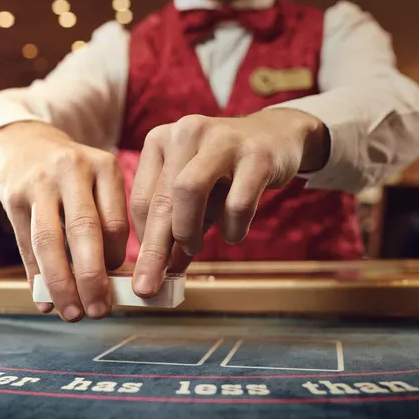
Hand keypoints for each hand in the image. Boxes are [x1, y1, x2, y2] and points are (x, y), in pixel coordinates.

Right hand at [0, 121, 128, 320]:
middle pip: (83, 230)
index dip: (116, 259)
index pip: (115, 222)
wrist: (27, 143)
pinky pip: (25, 245)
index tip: (116, 283)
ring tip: (72, 313)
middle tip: (99, 311)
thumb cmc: (75, 176)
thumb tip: (114, 280)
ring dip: (61, 284)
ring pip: (49, 241)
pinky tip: (44, 301)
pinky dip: (36, 277)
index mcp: (103, 167)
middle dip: (92, 277)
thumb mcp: (100, 182)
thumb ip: (107, 222)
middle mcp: (71, 170)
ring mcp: (39, 183)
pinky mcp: (12, 196)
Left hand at [130, 109, 327, 296]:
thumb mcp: (195, 197)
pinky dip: (233, 228)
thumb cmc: (225, 174)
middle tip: (149, 286)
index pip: (142, 199)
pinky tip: (233, 232)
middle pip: (162, 199)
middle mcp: (185, 132)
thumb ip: (176, 229)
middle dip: (154, 250)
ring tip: (195, 247)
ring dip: (188, 231)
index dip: (144, 241)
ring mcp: (221, 140)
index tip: (148, 270)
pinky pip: (237, 203)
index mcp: (160, 140)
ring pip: (189, 190)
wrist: (276, 138)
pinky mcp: (257, 154)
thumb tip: (160, 274)